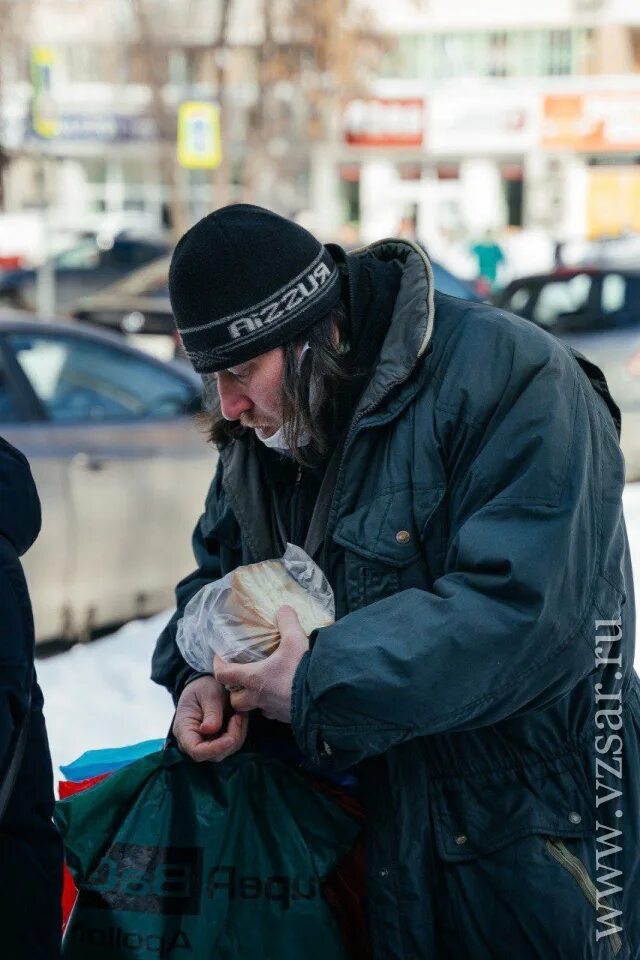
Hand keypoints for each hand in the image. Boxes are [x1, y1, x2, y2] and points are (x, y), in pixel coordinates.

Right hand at [173, 674, 247, 761]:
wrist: (206, 684)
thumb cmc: (204, 687)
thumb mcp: (209, 694)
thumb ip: (211, 712)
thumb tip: (209, 729)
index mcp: (184, 729)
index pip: (196, 750)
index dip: (214, 749)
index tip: (231, 738)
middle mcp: (193, 741)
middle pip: (213, 754)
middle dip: (231, 739)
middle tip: (238, 717)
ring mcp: (205, 743)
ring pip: (225, 751)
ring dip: (237, 735)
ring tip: (239, 714)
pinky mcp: (217, 741)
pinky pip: (231, 745)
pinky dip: (239, 733)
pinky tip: (239, 717)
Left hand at [214, 606, 308, 722]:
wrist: (326, 696)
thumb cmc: (303, 669)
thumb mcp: (295, 639)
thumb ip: (287, 621)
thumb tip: (283, 609)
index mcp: (254, 678)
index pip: (224, 675)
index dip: (218, 666)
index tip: (220, 658)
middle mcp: (259, 697)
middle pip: (235, 701)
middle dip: (235, 692)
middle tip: (242, 679)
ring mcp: (273, 711)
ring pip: (256, 709)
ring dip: (256, 699)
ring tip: (265, 686)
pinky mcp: (287, 718)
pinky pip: (274, 713)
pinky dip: (274, 705)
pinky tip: (284, 694)